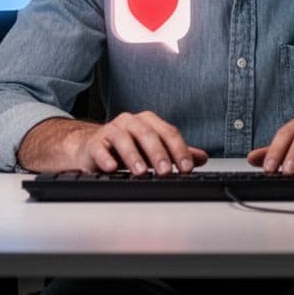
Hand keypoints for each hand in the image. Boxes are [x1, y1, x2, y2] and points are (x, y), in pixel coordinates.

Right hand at [68, 111, 207, 176]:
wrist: (92, 148)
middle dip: (158, 153)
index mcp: (148, 122)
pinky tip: (112, 168)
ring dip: (133, 156)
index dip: (179, 150)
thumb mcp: (153, 150)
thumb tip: (201, 158)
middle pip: (147, 134)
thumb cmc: (126, 148)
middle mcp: (130, 122)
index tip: (186, 168)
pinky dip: (106, 158)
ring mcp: (111, 131)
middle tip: (166, 171)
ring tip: (141, 172)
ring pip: (123, 139)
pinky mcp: (94, 143)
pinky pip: (100, 148)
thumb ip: (176, 153)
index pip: (168, 132)